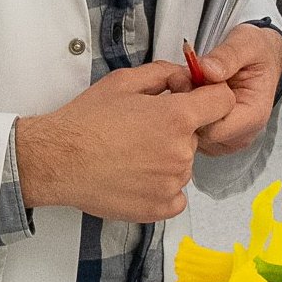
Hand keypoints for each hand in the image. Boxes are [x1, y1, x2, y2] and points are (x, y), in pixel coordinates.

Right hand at [15, 62, 235, 222]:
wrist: (58, 160)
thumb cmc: (86, 122)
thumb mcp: (123, 82)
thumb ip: (163, 73)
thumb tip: (184, 77)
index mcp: (177, 117)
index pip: (223, 102)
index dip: (210, 99)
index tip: (197, 102)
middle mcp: (181, 152)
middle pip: (197, 136)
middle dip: (177, 131)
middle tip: (142, 131)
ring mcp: (172, 183)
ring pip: (184, 165)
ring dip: (167, 160)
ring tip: (131, 155)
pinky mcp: (160, 208)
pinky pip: (177, 196)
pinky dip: (163, 188)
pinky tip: (137, 177)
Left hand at [190, 25, 281, 157]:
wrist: (262, 60)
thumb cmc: (257, 55)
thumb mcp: (246, 44)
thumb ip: (228, 56)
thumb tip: (207, 69)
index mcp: (253, 116)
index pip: (213, 128)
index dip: (197, 103)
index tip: (192, 77)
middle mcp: (241, 134)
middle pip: (200, 134)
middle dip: (187, 104)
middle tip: (187, 76)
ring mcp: (226, 141)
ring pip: (192, 135)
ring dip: (185, 108)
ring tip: (192, 82)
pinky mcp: (214, 139)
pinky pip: (191, 133)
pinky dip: (186, 112)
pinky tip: (192, 93)